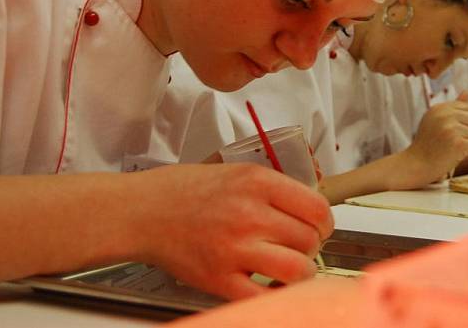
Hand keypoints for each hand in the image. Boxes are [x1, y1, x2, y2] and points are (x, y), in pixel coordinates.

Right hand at [129, 163, 332, 299]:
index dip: (325, 222)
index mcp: (256, 182)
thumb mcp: (235, 171)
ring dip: (301, 272)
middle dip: (311, 246)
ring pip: (298, 269)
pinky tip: (270, 284)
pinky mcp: (219, 278)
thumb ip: (272, 188)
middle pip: (310, 239)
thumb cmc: (183, 191)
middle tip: (299, 246)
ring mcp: (235, 248)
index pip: (317, 208)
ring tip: (289, 267)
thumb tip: (308, 208)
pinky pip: (265, 296)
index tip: (319, 227)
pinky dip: (276, 295)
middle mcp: (249, 213)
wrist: (142, 211)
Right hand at [389, 92, 467, 189]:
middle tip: (450, 141)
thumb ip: (453, 108)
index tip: (447, 131)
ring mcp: (450, 128)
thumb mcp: (436, 121)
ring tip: (448, 149)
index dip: (463, 122)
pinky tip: (452, 155)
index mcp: (439, 107)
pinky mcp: (457, 142)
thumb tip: (467, 91)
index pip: (467, 107)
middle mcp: (444, 115)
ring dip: (465, 145)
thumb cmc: (427, 145)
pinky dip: (466, 154)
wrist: (415, 165)